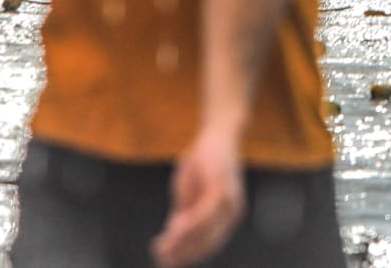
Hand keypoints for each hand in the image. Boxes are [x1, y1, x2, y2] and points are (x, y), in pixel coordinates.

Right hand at [150, 129, 244, 267]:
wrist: (216, 134)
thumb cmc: (203, 164)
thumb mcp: (190, 194)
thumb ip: (186, 214)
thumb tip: (174, 236)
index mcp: (226, 217)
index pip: (206, 246)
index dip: (185, 256)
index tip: (163, 260)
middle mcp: (232, 213)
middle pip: (206, 244)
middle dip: (181, 253)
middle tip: (158, 256)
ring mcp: (229, 202)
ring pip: (204, 233)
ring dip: (181, 242)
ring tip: (161, 247)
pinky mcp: (221, 188)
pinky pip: (204, 213)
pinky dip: (189, 225)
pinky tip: (174, 230)